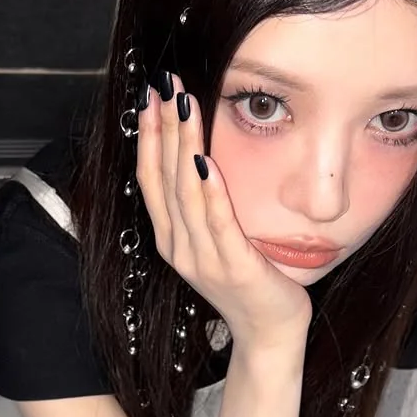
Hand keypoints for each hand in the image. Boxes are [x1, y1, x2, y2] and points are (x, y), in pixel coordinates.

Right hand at [135, 73, 312, 354]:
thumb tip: (197, 159)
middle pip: (165, 178)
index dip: (148, 136)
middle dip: (164, 127)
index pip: (151, 179)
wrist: (268, 333)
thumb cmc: (248, 283)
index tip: (150, 96)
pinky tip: (207, 160)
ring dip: (183, 144)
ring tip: (184, 103)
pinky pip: (218, 223)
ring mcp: (204, 260)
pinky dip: (211, 191)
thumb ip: (203, 208)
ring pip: (186, 193)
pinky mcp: (234, 268)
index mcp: (172, 240)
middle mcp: (180, 248)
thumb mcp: (217, 241)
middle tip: (164, 83)